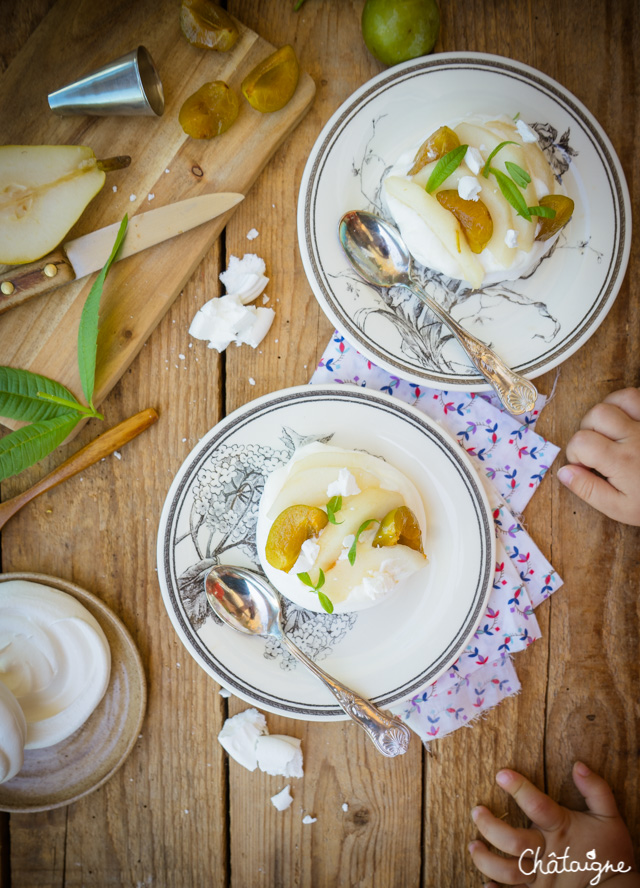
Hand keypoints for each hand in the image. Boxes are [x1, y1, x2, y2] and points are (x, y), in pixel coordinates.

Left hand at [468, 761, 638, 886]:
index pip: (537, 805)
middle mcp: (547, 853)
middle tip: (477, 812)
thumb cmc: (611, 852)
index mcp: (561, 829)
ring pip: (507, 871)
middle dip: (489, 826)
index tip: (501, 774)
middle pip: (512, 841)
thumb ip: (595, 790)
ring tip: (473, 846)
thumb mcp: (609, 816)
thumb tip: (579, 766)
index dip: (519, 788)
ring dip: (485, 859)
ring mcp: (542, 878)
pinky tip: (486, 884)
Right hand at [557, 388, 639, 525]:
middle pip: (596, 414)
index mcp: (622, 461)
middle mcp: (635, 437)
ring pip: (618, 399)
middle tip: (595, 448)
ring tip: (609, 431)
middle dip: (587, 430)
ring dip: (607, 411)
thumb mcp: (619, 508)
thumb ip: (589, 490)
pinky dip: (627, 403)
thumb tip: (564, 472)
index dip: (574, 453)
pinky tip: (626, 420)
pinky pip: (638, 396)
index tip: (583, 465)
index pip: (581, 442)